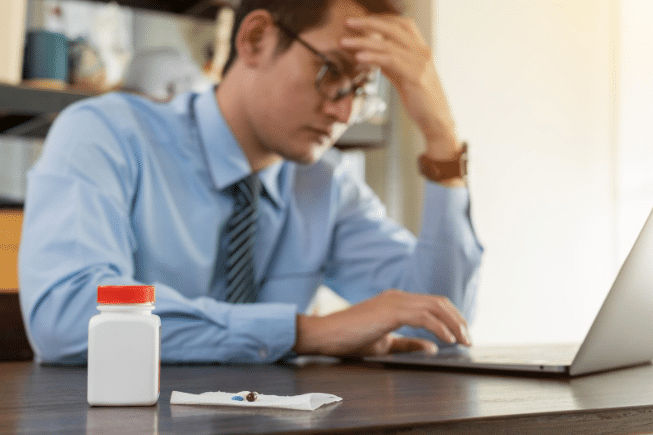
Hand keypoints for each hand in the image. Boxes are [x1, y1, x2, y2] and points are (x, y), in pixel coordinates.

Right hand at [293, 289, 470, 356]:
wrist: (326, 334)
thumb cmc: (350, 338)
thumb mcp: (385, 343)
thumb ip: (409, 343)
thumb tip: (433, 347)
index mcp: (396, 302)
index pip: (432, 304)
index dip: (451, 318)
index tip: (461, 335)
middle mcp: (398, 296)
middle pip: (439, 302)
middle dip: (458, 320)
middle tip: (469, 339)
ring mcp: (394, 301)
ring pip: (435, 306)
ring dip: (453, 323)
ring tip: (463, 340)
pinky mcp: (390, 311)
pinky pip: (423, 316)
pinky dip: (439, 327)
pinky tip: (448, 340)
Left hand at [341, 15, 460, 159]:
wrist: (436, 121)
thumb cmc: (421, 101)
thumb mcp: (404, 78)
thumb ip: (391, 65)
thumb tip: (372, 55)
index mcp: (421, 50)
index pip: (402, 23)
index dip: (382, 19)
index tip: (362, 21)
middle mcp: (422, 52)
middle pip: (393, 27)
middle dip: (368, 22)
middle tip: (348, 22)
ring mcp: (420, 63)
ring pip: (387, 44)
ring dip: (362, 41)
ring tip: (344, 42)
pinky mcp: (415, 76)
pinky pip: (390, 60)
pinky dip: (372, 56)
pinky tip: (358, 57)